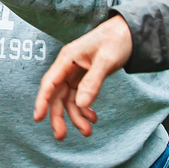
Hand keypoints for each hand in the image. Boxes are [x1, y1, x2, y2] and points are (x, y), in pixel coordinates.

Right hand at [33, 15, 133, 139]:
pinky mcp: (85, 77)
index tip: (38, 118)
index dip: (42, 101)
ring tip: (87, 132)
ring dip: (75, 116)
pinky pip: (80, 96)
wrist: (130, 31)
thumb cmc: (116, 40)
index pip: (50, 82)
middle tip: (61, 136)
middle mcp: (68, 66)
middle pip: (57, 95)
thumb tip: (80, 104)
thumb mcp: (106, 60)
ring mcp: (76, 72)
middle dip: (59, 116)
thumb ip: (93, 82)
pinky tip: (93, 118)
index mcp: (68, 58)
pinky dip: (84, 109)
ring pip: (69, 99)